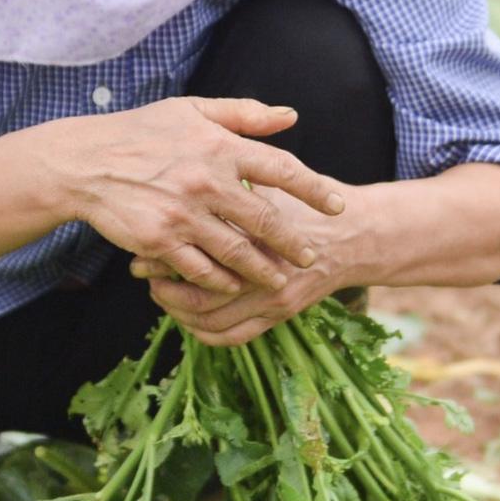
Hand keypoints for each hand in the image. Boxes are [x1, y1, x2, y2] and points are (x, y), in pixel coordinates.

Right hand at [63, 97, 345, 296]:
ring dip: (261, 269)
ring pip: (236, 251)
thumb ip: (244, 114)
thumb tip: (291, 116)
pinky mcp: (160, 241)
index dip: (314, 189)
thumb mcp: (192, 110)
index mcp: (218, 146)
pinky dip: (219, 279)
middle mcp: (205, 181)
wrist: (86, 162)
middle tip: (312, 256)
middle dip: (293, 242)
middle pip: (265, 219)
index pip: (281, 168)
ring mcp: (183, 214)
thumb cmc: (141, 132)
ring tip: (278, 280)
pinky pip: (200, 268)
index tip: (338, 205)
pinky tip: (232, 284)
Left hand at [134, 183, 366, 345]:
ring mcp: (270, 298)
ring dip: (177, 310)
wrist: (358, 236)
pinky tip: (187, 319)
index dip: (163, 248)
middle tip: (141, 272)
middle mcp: (261, 270)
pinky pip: (231, 336)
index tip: (142, 242)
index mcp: (256, 231)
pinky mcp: (278, 316)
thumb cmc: (313, 203)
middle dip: (161, 284)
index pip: (196, 247)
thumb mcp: (276, 180)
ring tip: (159, 293)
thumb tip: (191, 164)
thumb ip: (237, 177)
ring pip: (208, 318)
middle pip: (196, 289)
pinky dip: (203, 331)